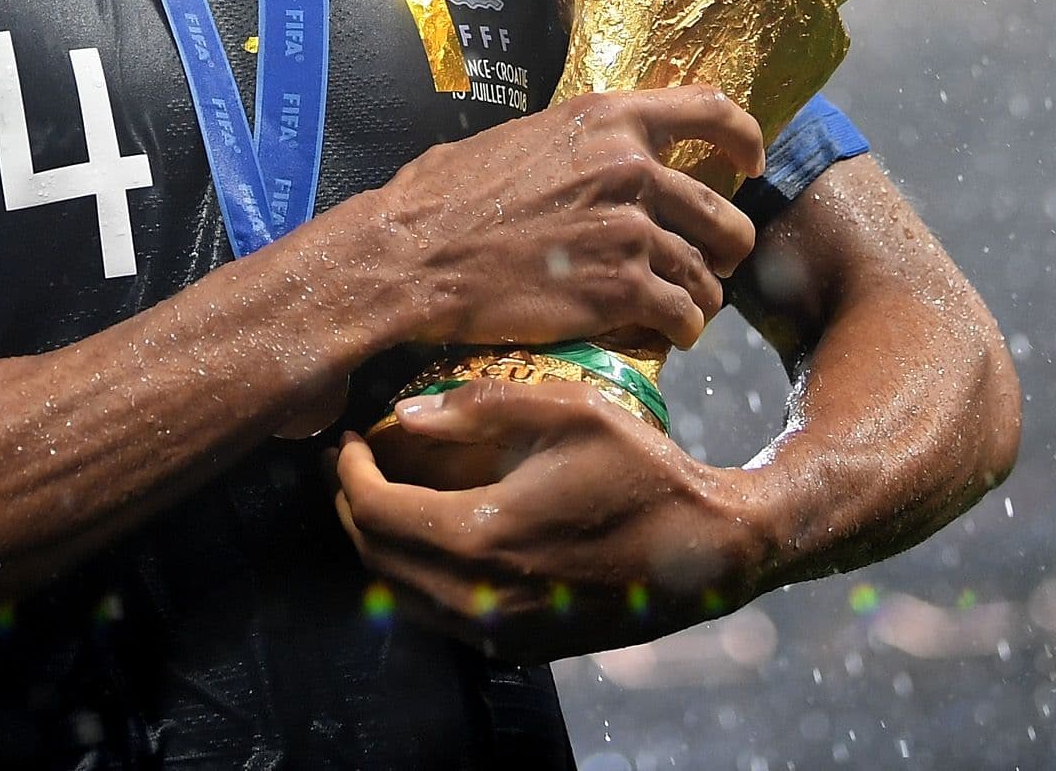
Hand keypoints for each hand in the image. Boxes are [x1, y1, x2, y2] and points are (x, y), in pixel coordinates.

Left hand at [331, 379, 767, 664]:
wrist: (707, 552)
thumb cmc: (642, 471)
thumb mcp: (569, 412)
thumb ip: (481, 407)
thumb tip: (406, 414)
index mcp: (482, 536)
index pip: (374, 511)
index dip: (349, 472)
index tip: (350, 440)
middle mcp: (479, 597)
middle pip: (375, 558)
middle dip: (352, 506)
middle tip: (355, 465)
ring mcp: (497, 632)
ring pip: (399, 596)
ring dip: (379, 545)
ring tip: (384, 496)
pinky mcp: (517, 647)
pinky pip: (437, 618)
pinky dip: (415, 578)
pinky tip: (430, 538)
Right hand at [366, 86, 764, 351]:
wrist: (415, 256)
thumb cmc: (449, 197)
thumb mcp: (523, 138)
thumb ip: (579, 144)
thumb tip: (600, 149)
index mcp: (608, 120)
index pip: (713, 109)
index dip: (746, 138)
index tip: (751, 163)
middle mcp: (631, 167)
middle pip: (722, 212)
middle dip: (726, 246)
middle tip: (712, 264)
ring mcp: (630, 230)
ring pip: (706, 272)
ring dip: (701, 295)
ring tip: (683, 308)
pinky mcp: (620, 289)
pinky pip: (683, 313)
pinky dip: (682, 327)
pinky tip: (668, 332)